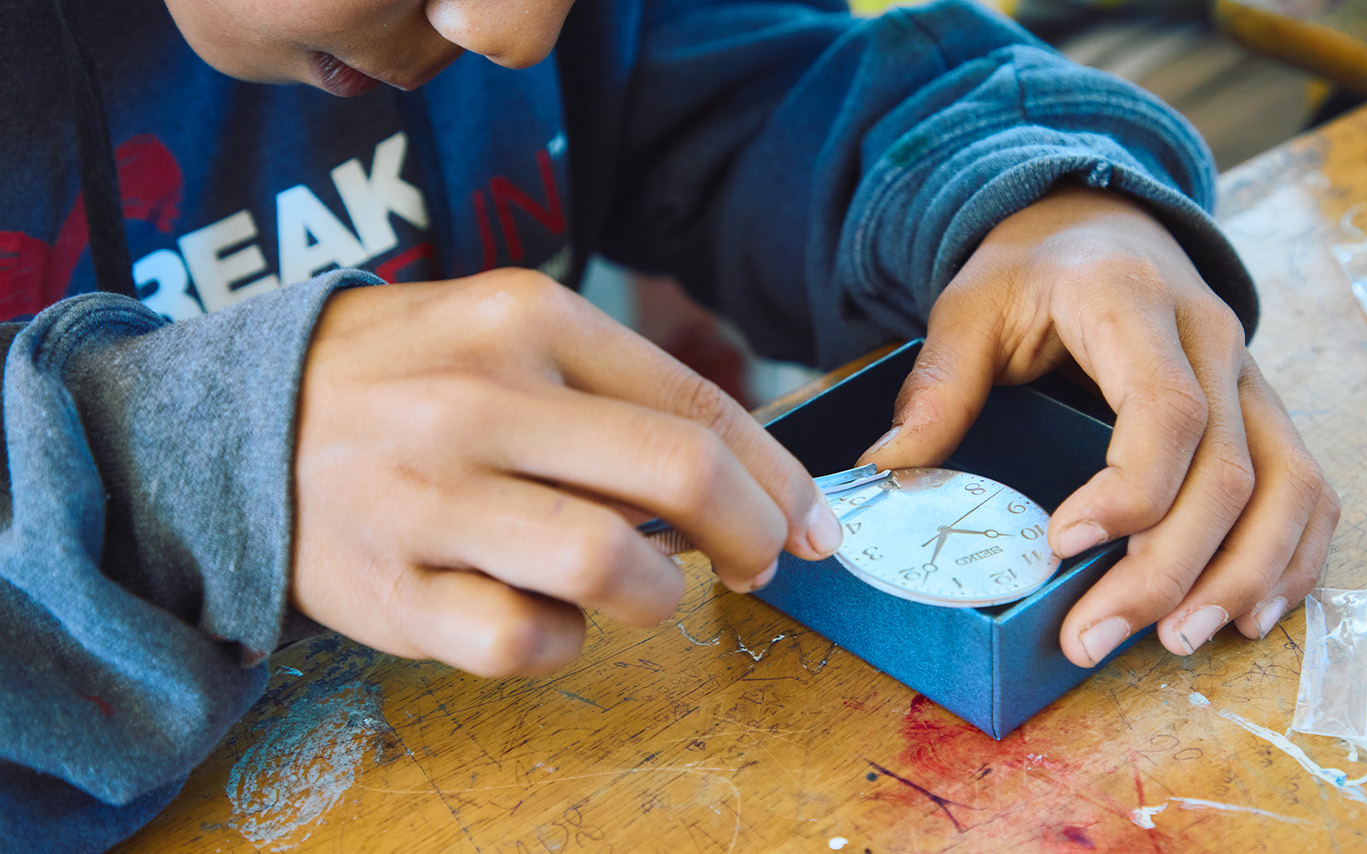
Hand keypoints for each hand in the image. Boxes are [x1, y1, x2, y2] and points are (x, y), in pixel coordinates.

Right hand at [290, 269, 841, 676]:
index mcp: (526, 318)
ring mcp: (430, 497)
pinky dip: (566, 643)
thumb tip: (749, 479)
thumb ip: (617, 392)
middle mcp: (480, 399)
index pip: (697, 404)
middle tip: (761, 563)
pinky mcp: (392, 591)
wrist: (236, 426)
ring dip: (662, 594)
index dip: (779, 477)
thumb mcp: (505, 334)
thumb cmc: (408, 381)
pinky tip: (553, 617)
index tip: (812, 523)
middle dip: (754, 533)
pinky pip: (527, 641)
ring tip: (647, 587)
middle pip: (679, 474)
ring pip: (612, 565)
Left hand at [857, 186, 1338, 666]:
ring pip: (1290, 486)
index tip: (1061, 542)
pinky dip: (1293, 557)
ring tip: (1182, 640)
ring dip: (1245, 576)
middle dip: (1168, 569)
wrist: (1100, 223)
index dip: (1128, 490)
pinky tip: (1249, 612)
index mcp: (1136, 304)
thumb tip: (888, 471)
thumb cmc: (1034, 269)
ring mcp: (1252, 378)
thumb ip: (938, 385)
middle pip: (1228, 472)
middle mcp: (1214, 340)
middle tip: (1097, 635)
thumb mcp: (969, 306)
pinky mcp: (1266, 411)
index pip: (1166, 411)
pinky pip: (1309, 489)